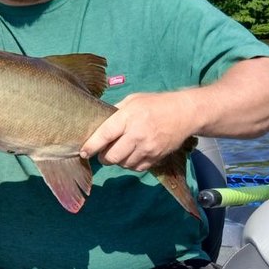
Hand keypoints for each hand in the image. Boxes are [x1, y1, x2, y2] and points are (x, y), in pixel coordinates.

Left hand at [79, 91, 196, 171]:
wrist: (185, 113)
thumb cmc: (156, 104)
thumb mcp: (133, 100)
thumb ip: (116, 112)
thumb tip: (99, 123)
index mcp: (128, 118)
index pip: (104, 136)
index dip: (91, 146)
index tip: (83, 152)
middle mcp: (137, 135)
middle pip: (112, 156)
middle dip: (103, 157)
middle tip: (103, 153)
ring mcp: (148, 148)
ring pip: (123, 164)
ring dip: (117, 161)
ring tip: (119, 152)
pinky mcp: (156, 157)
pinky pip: (137, 168)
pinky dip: (130, 164)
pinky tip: (132, 156)